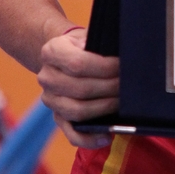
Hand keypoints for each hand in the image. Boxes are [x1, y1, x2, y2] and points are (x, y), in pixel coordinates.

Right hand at [37, 24, 119, 148]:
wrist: (66, 55)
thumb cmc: (84, 45)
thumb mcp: (87, 35)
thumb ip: (98, 42)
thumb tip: (121, 54)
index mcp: (51, 52)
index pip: (78, 64)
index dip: (104, 67)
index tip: (122, 66)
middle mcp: (46, 77)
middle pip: (80, 89)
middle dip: (109, 88)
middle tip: (128, 85)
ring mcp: (50, 100)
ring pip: (77, 111)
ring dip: (104, 108)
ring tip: (122, 102)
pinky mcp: (57, 117)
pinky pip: (71, 133)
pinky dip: (89, 139)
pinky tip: (107, 136)